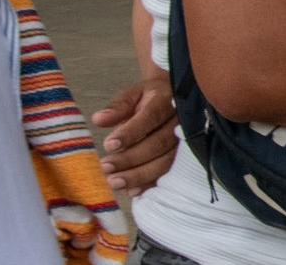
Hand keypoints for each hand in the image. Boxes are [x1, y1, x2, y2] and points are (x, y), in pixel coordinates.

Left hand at [89, 76, 176, 194]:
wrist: (175, 97)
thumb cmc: (150, 97)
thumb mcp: (134, 94)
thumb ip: (118, 106)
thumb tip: (99, 119)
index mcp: (166, 101)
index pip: (150, 117)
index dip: (131, 133)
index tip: (109, 145)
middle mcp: (181, 122)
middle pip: (159, 143)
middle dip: (131, 158)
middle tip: (106, 167)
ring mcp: (186, 141)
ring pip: (167, 161)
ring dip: (139, 175)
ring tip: (114, 182)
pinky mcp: (185, 157)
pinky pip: (171, 174)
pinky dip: (151, 184)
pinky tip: (132, 191)